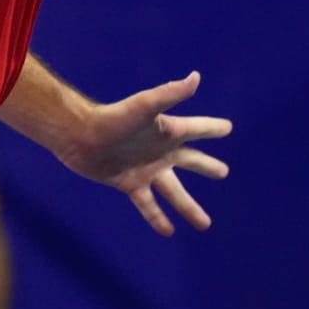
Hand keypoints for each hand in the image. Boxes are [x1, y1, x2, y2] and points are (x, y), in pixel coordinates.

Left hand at [57, 71, 231, 235]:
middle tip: (224, 173)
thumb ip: (171, 93)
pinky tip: (169, 231)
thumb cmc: (114, 118)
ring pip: (174, 192)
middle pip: (192, 161)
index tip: (228, 128)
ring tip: (205, 224)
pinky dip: (158, 218)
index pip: (198, 129)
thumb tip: (195, 77)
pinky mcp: (130, 184)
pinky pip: (149, 205)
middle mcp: (160, 151)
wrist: (80, 136)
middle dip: (207, 167)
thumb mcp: (145, 106)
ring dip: (189, 207)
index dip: (213, 128)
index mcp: (168, 131)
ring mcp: (147, 169)